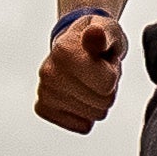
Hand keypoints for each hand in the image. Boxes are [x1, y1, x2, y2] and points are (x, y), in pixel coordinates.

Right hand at [36, 7, 127, 131]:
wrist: (75, 46)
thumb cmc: (97, 39)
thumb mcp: (109, 30)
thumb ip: (105, 34)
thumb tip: (94, 34)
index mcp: (64, 50)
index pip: (108, 83)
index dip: (113, 73)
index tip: (103, 61)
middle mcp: (48, 72)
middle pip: (104, 101)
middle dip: (108, 88)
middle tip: (99, 72)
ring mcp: (44, 92)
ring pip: (95, 115)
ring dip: (98, 100)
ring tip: (90, 81)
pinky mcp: (43, 108)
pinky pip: (83, 126)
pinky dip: (87, 114)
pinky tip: (80, 95)